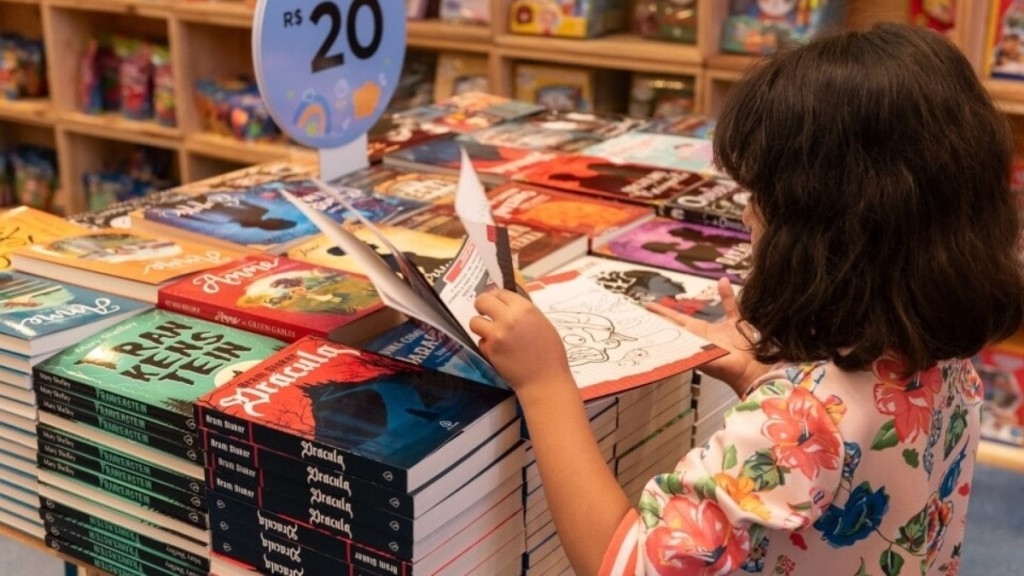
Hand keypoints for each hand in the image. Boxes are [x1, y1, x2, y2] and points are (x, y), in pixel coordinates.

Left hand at [470, 289, 573, 396]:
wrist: (544, 379)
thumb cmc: (550, 352)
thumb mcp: (542, 323)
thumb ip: (524, 313)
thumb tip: (507, 307)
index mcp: (525, 308)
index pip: (501, 292)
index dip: (496, 297)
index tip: (494, 303)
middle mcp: (508, 318)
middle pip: (483, 301)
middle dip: (481, 306)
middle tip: (483, 312)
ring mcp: (497, 334)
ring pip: (475, 322)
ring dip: (480, 326)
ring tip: (489, 333)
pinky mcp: (490, 350)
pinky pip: (480, 341)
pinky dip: (486, 345)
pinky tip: (498, 350)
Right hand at [645, 277, 769, 395]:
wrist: (751, 365)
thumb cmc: (744, 346)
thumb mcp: (735, 317)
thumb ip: (728, 300)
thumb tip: (722, 280)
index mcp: (699, 330)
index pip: (676, 318)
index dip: (662, 311)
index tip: (648, 305)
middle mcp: (693, 338)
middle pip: (669, 327)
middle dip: (653, 321)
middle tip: (637, 314)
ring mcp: (692, 349)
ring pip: (671, 337)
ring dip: (657, 332)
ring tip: (641, 326)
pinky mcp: (696, 358)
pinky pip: (680, 350)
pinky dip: (668, 346)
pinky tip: (656, 341)